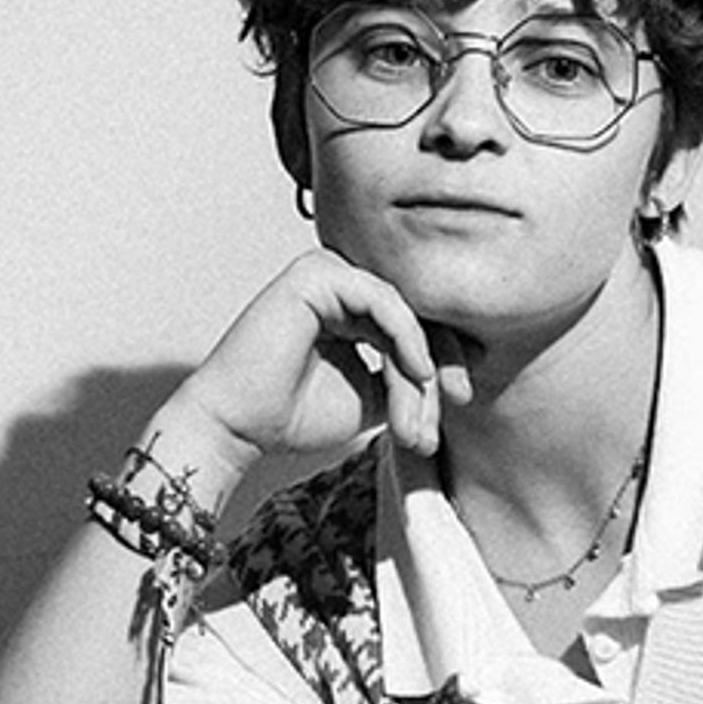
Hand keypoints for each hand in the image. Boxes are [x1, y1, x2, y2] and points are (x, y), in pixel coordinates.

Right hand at [176, 248, 471, 469]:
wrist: (239, 428)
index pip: (414, 323)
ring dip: (420, 364)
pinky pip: (382, 299)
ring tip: (419, 412)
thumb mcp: (370, 399)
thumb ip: (405, 380)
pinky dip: (407, 335)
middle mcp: (338, 286)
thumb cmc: (292, 417)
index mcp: (348, 309)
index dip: (444, 358)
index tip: (463, 398)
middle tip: (460, 400)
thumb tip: (449, 377)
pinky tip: (418, 370)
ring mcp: (326, 275)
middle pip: (414, 314)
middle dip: (440, 362)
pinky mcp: (314, 275)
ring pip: (402, 312)